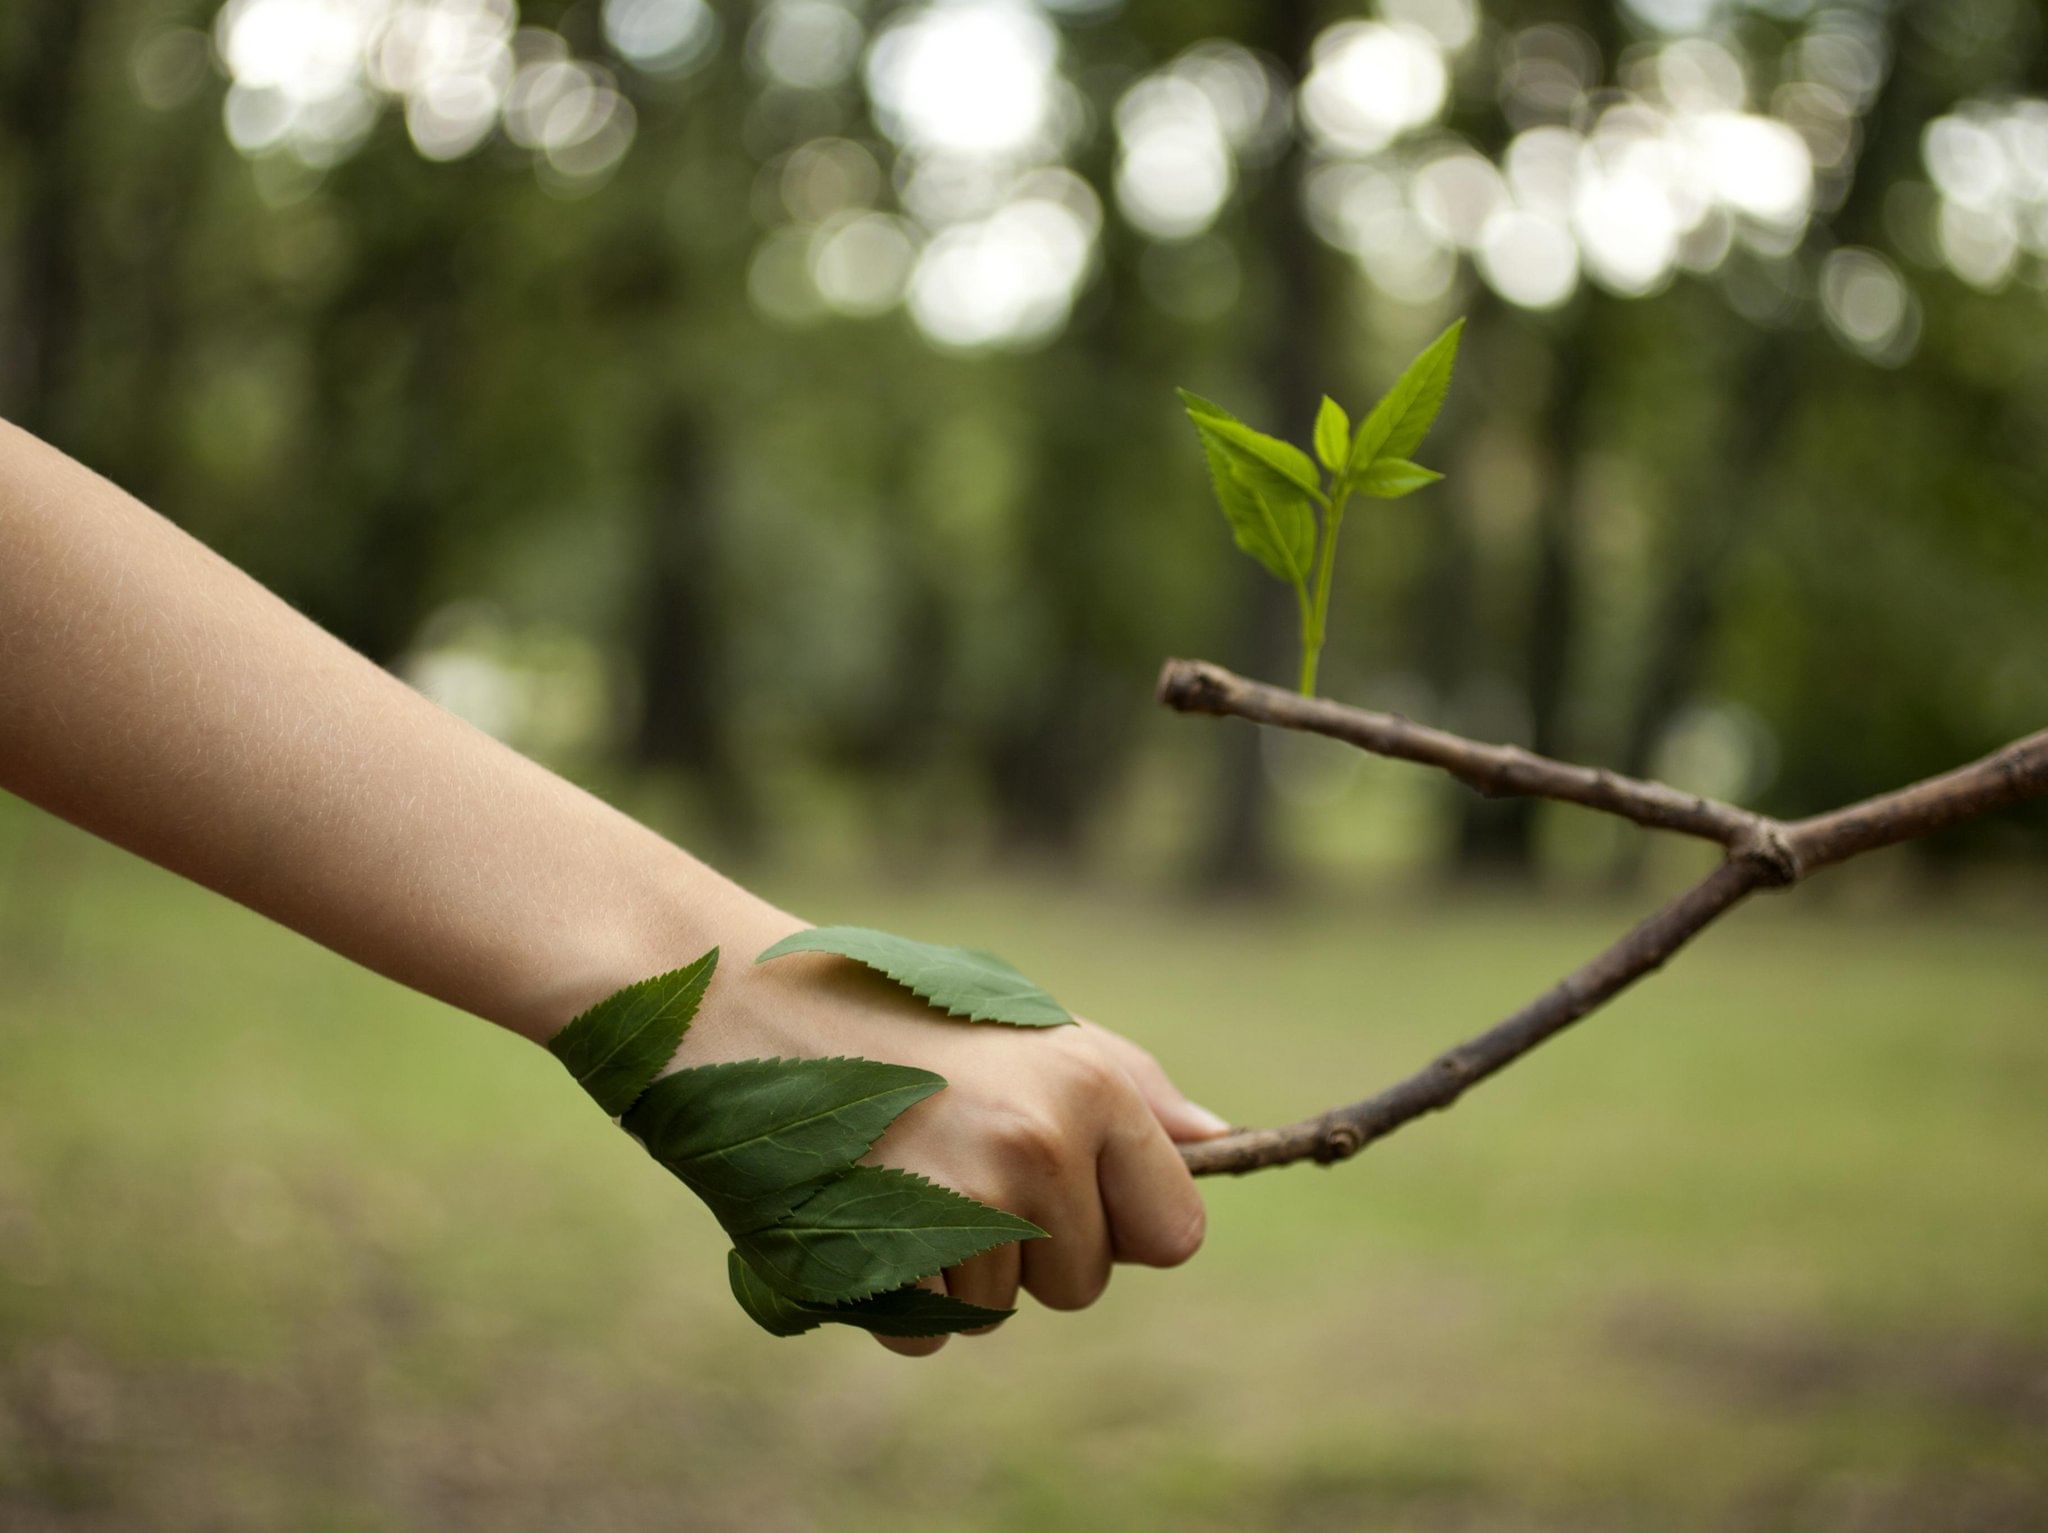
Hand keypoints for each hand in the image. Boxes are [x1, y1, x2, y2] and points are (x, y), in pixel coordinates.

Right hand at [680, 927, 1229, 1354]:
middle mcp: (1039, 1145)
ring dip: (957, 1267)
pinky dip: (897, 1297)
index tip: (1071, 1189)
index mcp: (1090, 1087)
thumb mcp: (1026, 1025)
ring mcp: (961, 1205)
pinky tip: (862, 1211)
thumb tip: (1222, 1142)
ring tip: (901, 1172)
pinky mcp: (884, 1256)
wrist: (741, 1004)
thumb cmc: (895, 1010)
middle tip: (959, 1162)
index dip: (1123, 1223)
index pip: (1176, 1232)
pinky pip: (928, 1335)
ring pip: (1001, 1311)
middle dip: (1033, 1249)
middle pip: (1084, 1284)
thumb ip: (1129, 1090)